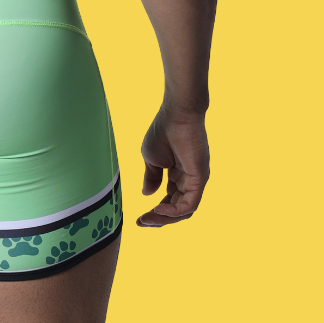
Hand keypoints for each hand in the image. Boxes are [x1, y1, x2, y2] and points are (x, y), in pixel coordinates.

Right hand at [137, 107, 208, 226]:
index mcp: (177, 175)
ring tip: (149, 218)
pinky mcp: (200, 179)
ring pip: (184, 211)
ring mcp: (196, 181)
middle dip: (159, 219)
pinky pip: (190, 204)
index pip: (169, 200)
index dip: (155, 211)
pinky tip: (159, 209)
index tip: (138, 219)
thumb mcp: (151, 158)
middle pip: (177, 209)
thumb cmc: (162, 131)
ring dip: (166, 218)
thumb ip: (151, 177)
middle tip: (141, 222)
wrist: (175, 115)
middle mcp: (189, 180)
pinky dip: (175, 211)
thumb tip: (147, 194)